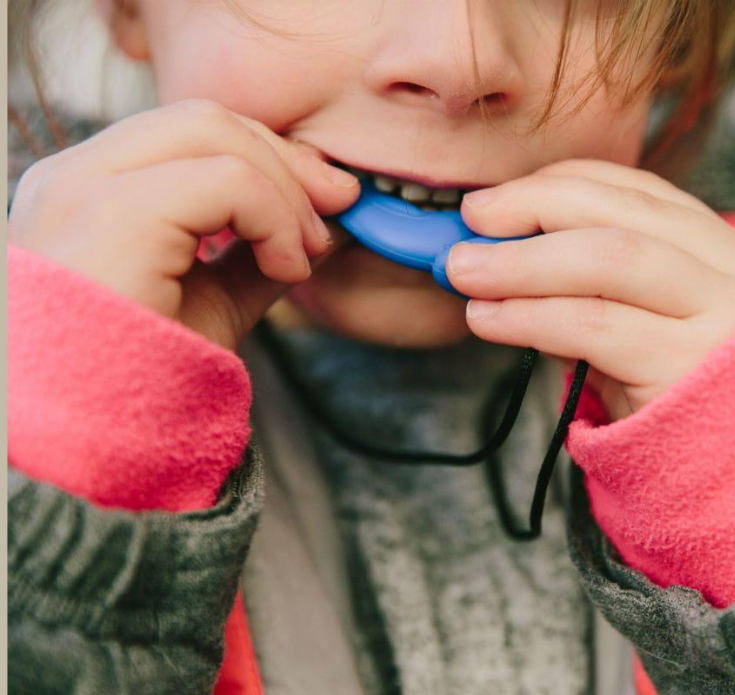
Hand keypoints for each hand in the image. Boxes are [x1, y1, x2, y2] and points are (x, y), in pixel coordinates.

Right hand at [8, 99, 360, 349]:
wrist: (99, 441)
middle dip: (286, 162)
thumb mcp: (214, 302)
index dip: (267, 155)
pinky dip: (276, 219)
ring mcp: (83, 189)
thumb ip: (262, 253)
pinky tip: (286, 268)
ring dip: (285, 193)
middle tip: (333, 215)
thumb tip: (329, 221)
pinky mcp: (114, 217)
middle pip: (204, 119)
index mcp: (86, 190)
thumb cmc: (144, 378)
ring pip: (216, 134)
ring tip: (302, 257)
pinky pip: (228, 181)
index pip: (187, 131)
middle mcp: (72, 177)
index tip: (324, 200)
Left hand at [447, 159, 734, 419]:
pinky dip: (529, 313)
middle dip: (539, 204)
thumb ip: (605, 293)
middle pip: (626, 213)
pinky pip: (593, 325)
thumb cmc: (692, 407)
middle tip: (474, 216)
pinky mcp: (687, 370)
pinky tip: (489, 317)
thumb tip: (504, 256)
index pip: (646, 194)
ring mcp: (720, 322)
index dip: (567, 184)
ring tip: (465, 270)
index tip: (506, 194)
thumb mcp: (662, 334)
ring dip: (522, 259)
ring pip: (609, 258)